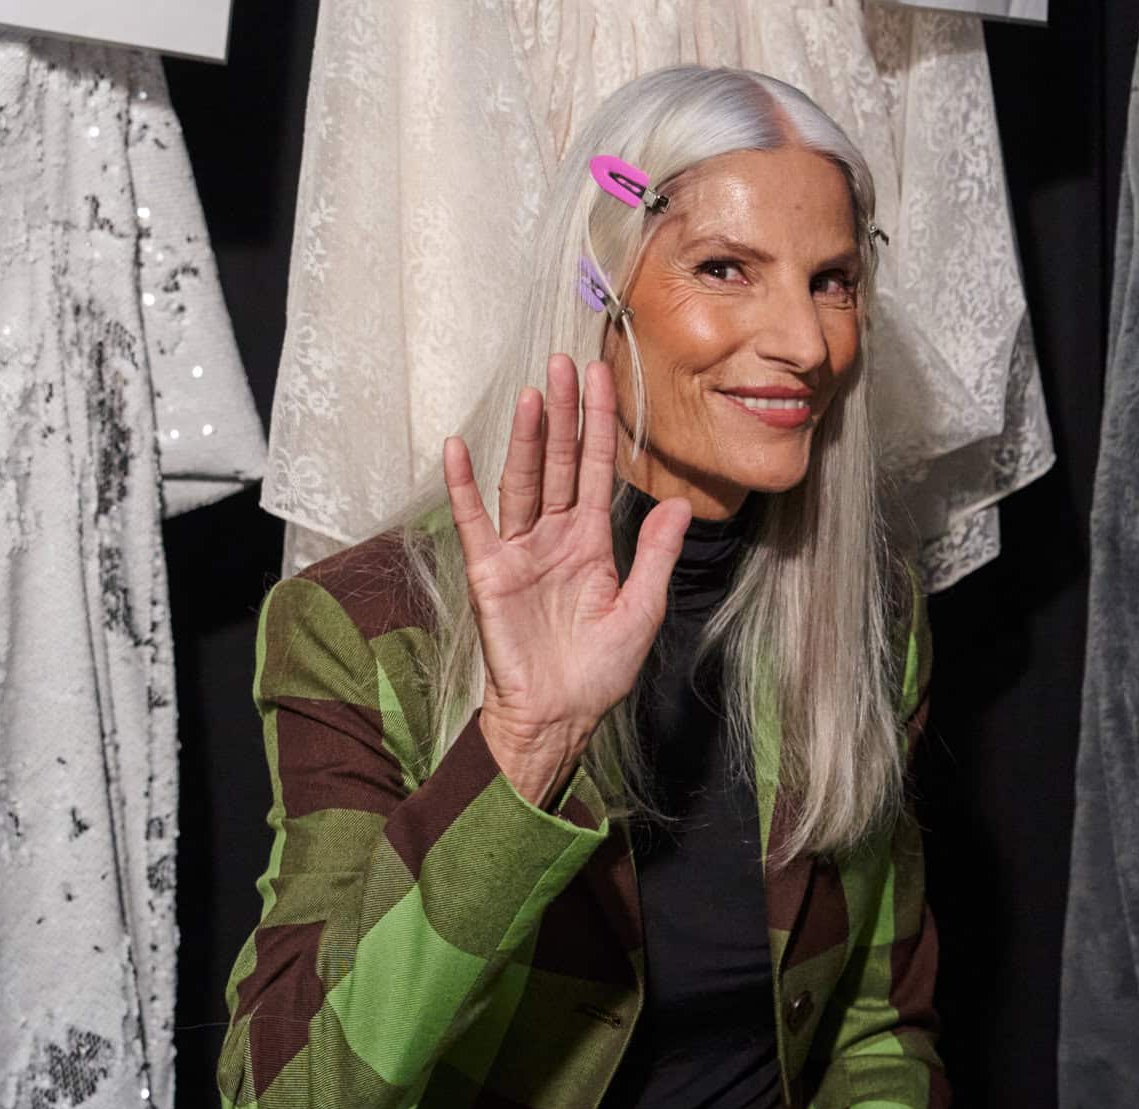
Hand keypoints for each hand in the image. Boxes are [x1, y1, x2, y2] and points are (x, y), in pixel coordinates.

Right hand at [442, 357, 691, 796]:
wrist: (557, 717)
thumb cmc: (597, 673)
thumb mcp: (640, 611)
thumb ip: (654, 556)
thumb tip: (679, 507)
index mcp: (590, 542)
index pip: (594, 470)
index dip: (598, 424)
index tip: (603, 376)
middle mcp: (553, 537)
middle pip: (556, 463)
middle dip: (563, 414)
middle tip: (566, 362)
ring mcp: (519, 551)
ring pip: (522, 482)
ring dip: (526, 439)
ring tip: (534, 394)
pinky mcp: (489, 573)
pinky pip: (474, 522)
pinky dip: (464, 486)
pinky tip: (459, 448)